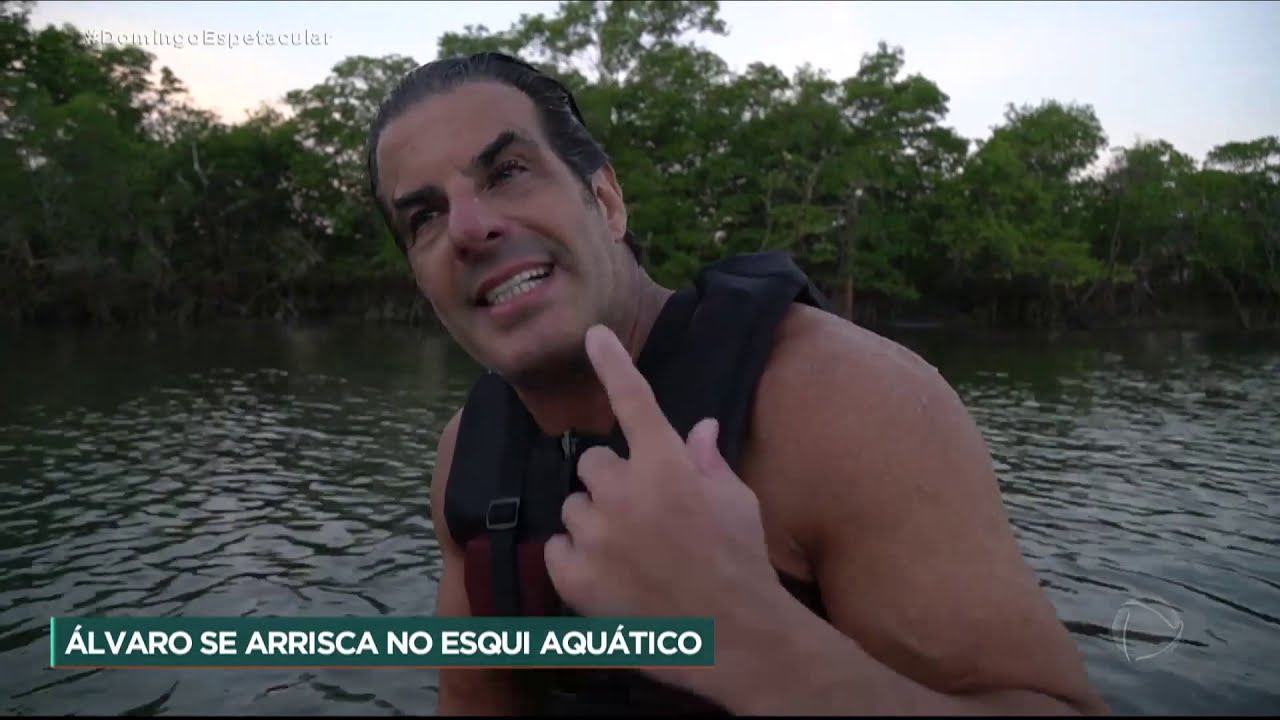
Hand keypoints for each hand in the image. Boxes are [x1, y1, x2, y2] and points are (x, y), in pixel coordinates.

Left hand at [544, 325, 788, 688]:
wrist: (735, 637)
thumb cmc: (741, 564)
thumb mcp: (737, 503)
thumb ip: (707, 461)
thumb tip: (698, 426)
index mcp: (667, 465)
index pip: (634, 400)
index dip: (612, 362)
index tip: (594, 335)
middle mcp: (626, 490)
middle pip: (592, 464)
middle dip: (611, 484)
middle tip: (640, 516)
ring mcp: (597, 533)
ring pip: (574, 508)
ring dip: (594, 524)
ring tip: (631, 556)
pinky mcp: (575, 575)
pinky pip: (558, 549)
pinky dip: (576, 562)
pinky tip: (611, 578)